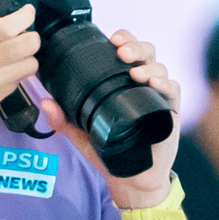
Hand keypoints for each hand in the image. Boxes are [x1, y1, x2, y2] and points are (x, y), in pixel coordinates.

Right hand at [0, 0, 42, 120]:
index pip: (13, 25)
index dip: (26, 14)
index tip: (25, 10)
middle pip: (30, 45)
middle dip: (30, 34)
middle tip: (20, 31)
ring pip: (31, 64)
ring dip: (24, 54)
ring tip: (9, 49)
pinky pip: (19, 81)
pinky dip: (13, 71)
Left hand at [52, 29, 180, 207]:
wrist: (131, 180)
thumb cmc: (110, 154)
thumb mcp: (82, 136)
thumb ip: (64, 121)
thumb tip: (46, 103)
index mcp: (123, 83)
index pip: (127, 51)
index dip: (124, 39)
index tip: (112, 39)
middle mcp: (143, 85)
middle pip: (146, 53)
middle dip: (136, 47)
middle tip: (123, 52)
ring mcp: (158, 98)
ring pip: (160, 69)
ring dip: (149, 67)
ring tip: (136, 73)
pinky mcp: (170, 113)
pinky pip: (173, 91)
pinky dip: (165, 85)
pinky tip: (155, 86)